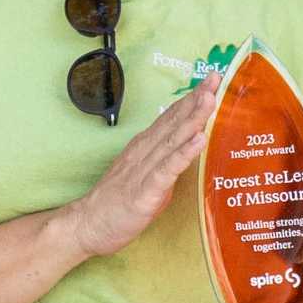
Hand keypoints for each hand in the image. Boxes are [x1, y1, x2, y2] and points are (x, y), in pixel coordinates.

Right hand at [67, 77, 218, 257]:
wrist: (86, 225)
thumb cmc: (116, 203)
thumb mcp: (145, 176)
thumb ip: (165, 162)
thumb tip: (186, 152)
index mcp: (145, 147)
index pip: (171, 118)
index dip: (191, 99)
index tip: (209, 80)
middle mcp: (145, 152)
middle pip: (174, 122)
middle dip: (196, 100)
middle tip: (215, 78)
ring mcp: (144, 170)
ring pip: (173, 140)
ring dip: (193, 119)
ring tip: (210, 99)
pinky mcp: (145, 190)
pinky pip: (167, 169)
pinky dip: (184, 153)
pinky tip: (199, 140)